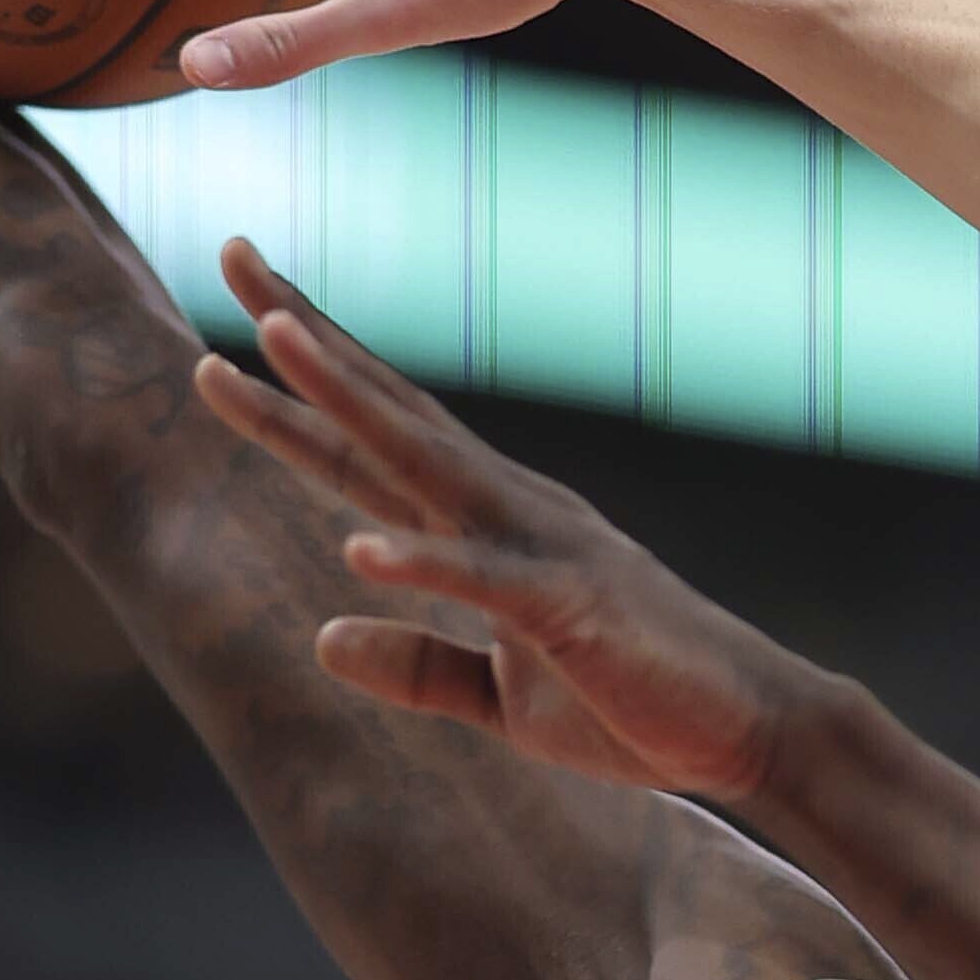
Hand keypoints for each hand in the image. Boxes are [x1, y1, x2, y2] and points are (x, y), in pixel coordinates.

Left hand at [191, 239, 827, 800]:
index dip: (299, 379)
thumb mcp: (501, 698)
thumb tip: (322, 634)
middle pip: (385, 412)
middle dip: (303, 336)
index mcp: (484, 527)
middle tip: (232, 249)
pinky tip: (356, 553)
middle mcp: (506, 511)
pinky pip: (484, 582)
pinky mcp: (570, 609)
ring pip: (423, 461)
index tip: (236, 311)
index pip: (375, 438)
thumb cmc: (634, 703)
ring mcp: (539, 549)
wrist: (747, 730)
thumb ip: (417, 664)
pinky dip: (423, 564)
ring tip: (273, 337)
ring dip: (346, 400)